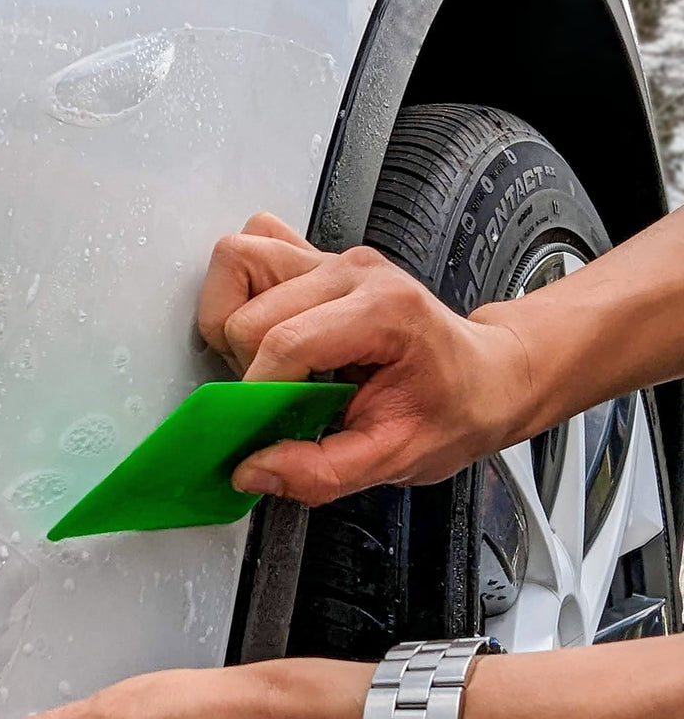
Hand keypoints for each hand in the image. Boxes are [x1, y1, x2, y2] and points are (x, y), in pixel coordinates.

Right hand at [197, 214, 533, 504]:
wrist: (486, 376)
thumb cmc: (456, 407)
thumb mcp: (397, 458)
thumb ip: (322, 472)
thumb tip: (254, 471)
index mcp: (384, 311)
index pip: (284, 342)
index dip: (258, 395)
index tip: (260, 430)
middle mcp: (353, 272)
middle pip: (248, 311)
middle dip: (247, 367)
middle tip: (281, 399)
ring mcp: (331, 259)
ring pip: (237, 261)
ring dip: (233, 320)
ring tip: (267, 364)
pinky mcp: (314, 260)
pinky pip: (251, 246)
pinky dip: (240, 290)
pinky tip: (269, 333)